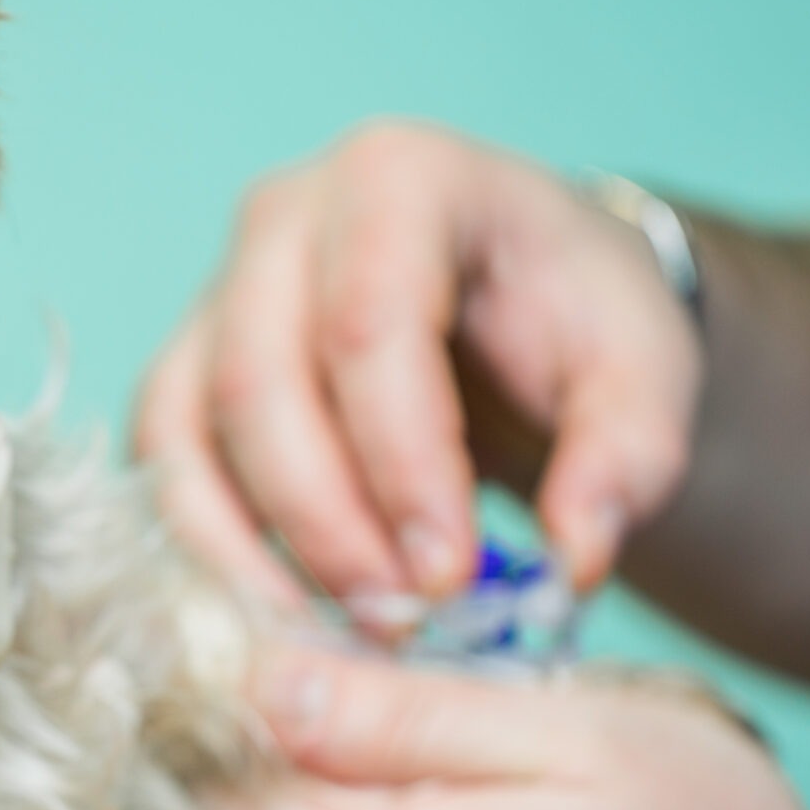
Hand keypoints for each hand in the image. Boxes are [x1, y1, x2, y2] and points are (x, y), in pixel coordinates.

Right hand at [136, 121, 701, 604]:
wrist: (523, 293)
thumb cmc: (577, 316)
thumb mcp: (645, 369)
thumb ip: (628, 458)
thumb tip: (573, 561)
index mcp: (403, 178)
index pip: (371, 324)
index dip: (402, 464)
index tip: (451, 577)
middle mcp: (287, 215)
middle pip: (261, 378)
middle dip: (327, 522)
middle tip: (402, 620)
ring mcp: (221, 287)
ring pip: (189, 426)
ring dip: (253, 549)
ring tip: (345, 631)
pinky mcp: (188, 362)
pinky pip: (163, 461)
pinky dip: (207, 546)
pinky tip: (282, 613)